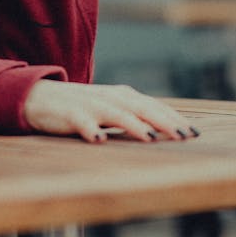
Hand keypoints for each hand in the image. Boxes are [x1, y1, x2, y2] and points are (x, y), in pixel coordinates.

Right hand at [25, 80, 200, 143]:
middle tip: (184, 136)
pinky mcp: (71, 114)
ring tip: (150, 136)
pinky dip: (91, 130)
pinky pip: (82, 122)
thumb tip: (164, 131)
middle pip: (142, 108)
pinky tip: (99, 140)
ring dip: (134, 124)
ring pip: (116, 113)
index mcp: (123, 96)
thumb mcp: (111, 108)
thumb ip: (134, 115)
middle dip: (164, 121)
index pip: (154, 106)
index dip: (174, 119)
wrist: (40, 97)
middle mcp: (110, 98)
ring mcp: (91, 105)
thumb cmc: (81, 106)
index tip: (195, 133)